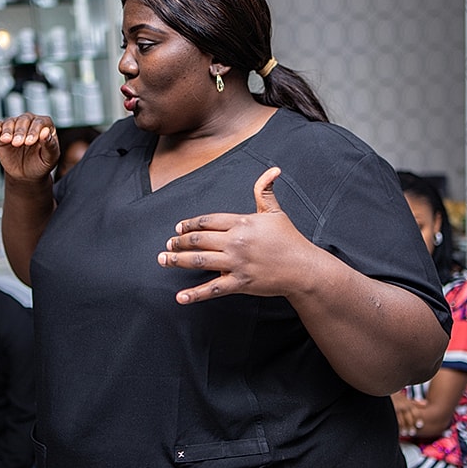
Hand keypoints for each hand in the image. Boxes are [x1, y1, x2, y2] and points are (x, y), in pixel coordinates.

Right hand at [0, 112, 59, 181]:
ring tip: (8, 140)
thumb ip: (50, 145)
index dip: (35, 130)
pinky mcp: (2, 133)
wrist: (27, 175)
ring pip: (10, 121)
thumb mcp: (50, 158)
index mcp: (45, 126)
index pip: (40, 122)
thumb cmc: (41, 164)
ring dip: (8, 130)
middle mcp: (31, 123)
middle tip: (18, 144)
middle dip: (20, 131)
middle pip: (24, 120)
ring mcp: (16, 127)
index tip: (30, 142)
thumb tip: (46, 132)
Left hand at [158, 167, 311, 303]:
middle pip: (199, 240)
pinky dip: (195, 294)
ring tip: (163, 259)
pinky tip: (180, 297)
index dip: (190, 224)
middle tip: (167, 243)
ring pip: (200, 261)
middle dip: (179, 242)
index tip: (179, 227)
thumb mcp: (276, 212)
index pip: (208, 221)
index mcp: (241, 223)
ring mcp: (236, 263)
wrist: (303, 268)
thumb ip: (266, 191)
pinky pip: (213, 289)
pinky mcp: (240, 283)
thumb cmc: (290, 240)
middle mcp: (235, 242)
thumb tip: (273, 170)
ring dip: (178, 260)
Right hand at [391, 391, 425, 437]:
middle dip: (411, 426)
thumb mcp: (404, 397)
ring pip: (402, 422)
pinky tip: (396, 430)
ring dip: (404, 428)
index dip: (418, 419)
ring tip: (404, 433)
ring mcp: (395, 409)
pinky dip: (396, 427)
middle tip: (412, 432)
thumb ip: (414, 402)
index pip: (415, 412)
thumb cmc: (393, 395)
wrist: (381, 391)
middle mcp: (402, 405)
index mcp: (407, 402)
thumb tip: (425, 404)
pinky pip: (394, 422)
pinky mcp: (388, 412)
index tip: (419, 425)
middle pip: (409, 418)